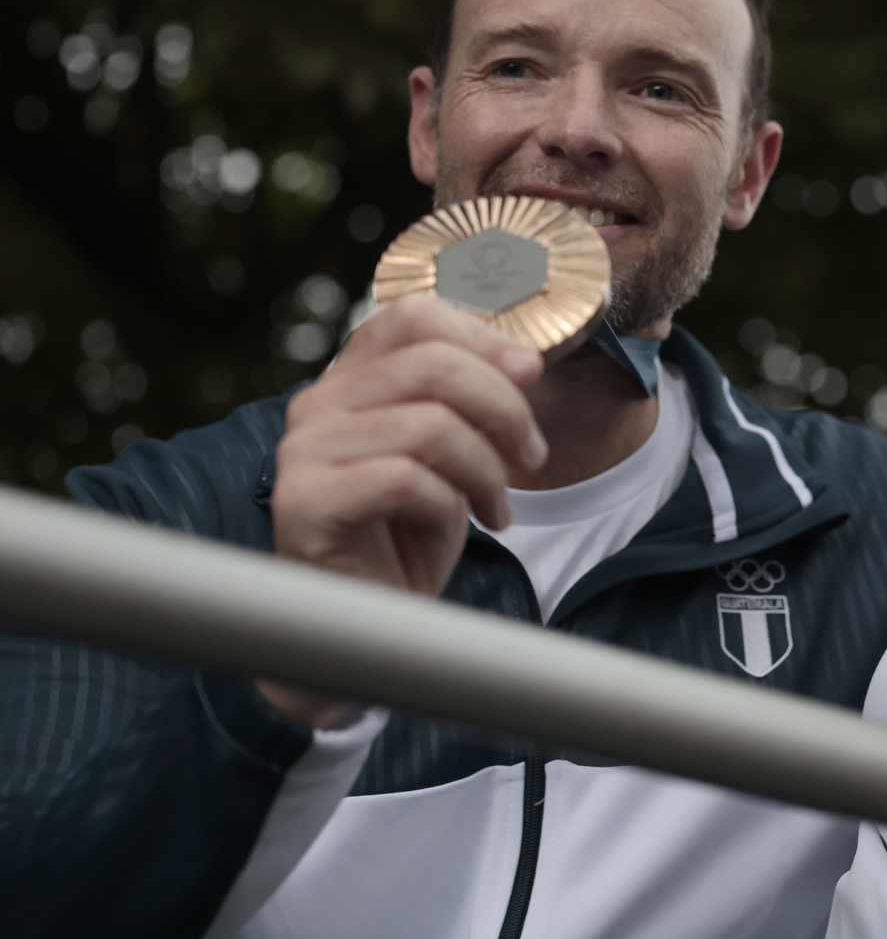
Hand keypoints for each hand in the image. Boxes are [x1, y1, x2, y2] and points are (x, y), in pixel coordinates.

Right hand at [261, 294, 546, 726]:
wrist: (372, 622)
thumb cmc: (413, 531)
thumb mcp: (454, 450)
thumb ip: (469, 397)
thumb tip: (526, 360)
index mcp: (351, 378)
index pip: (413, 316)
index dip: (483, 336)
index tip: (531, 373)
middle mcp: (317, 404)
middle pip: (432, 365)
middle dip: (504, 408)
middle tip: (531, 456)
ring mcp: (303, 453)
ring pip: (428, 425)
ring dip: (486, 469)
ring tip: (499, 506)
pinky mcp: (304, 504)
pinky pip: (403, 479)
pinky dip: (450, 504)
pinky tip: (462, 528)